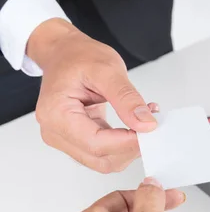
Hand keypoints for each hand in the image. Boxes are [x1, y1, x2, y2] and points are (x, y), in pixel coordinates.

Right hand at [28, 18, 158, 172]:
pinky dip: (123, 141)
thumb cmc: (78, 56)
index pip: (95, 143)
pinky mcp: (75, 138)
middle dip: (130, 146)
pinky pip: (102, 150)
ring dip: (129, 146)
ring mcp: (63, 137)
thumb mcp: (107, 69)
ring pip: (103, 159)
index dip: (127, 142)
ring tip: (145, 119)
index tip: (151, 130)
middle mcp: (55, 131)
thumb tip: (146, 124)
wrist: (64, 52)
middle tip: (152, 125)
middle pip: (99, 157)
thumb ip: (127, 98)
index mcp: (56, 114)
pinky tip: (135, 121)